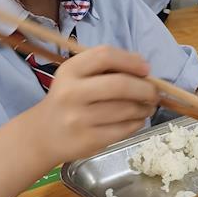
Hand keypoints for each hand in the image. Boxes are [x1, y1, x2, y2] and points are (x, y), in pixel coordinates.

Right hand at [28, 45, 158, 164]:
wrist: (43, 135)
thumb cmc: (67, 100)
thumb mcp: (76, 76)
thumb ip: (106, 67)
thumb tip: (143, 65)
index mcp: (70, 70)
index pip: (105, 56)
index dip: (131, 60)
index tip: (146, 69)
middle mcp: (72, 93)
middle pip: (120, 85)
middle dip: (145, 88)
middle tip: (154, 93)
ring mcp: (79, 119)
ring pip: (126, 109)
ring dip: (144, 107)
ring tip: (148, 106)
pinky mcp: (89, 140)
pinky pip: (124, 129)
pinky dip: (137, 123)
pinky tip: (136, 120)